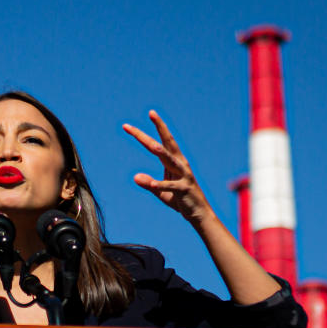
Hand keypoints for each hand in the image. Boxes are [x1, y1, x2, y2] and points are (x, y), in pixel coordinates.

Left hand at [123, 110, 211, 224]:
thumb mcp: (160, 192)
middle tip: (151, 113)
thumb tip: (135, 177)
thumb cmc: (179, 200)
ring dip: (161, 152)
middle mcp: (180, 164)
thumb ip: (149, 184)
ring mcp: (183, 175)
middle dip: (159, 128)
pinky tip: (151, 184)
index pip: (157, 144)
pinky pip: (171, 186)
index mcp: (173, 162)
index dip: (144, 134)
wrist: (198, 214)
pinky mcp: (184, 189)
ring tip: (151, 146)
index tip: (128, 126)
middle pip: (167, 143)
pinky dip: (161, 184)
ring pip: (171, 160)